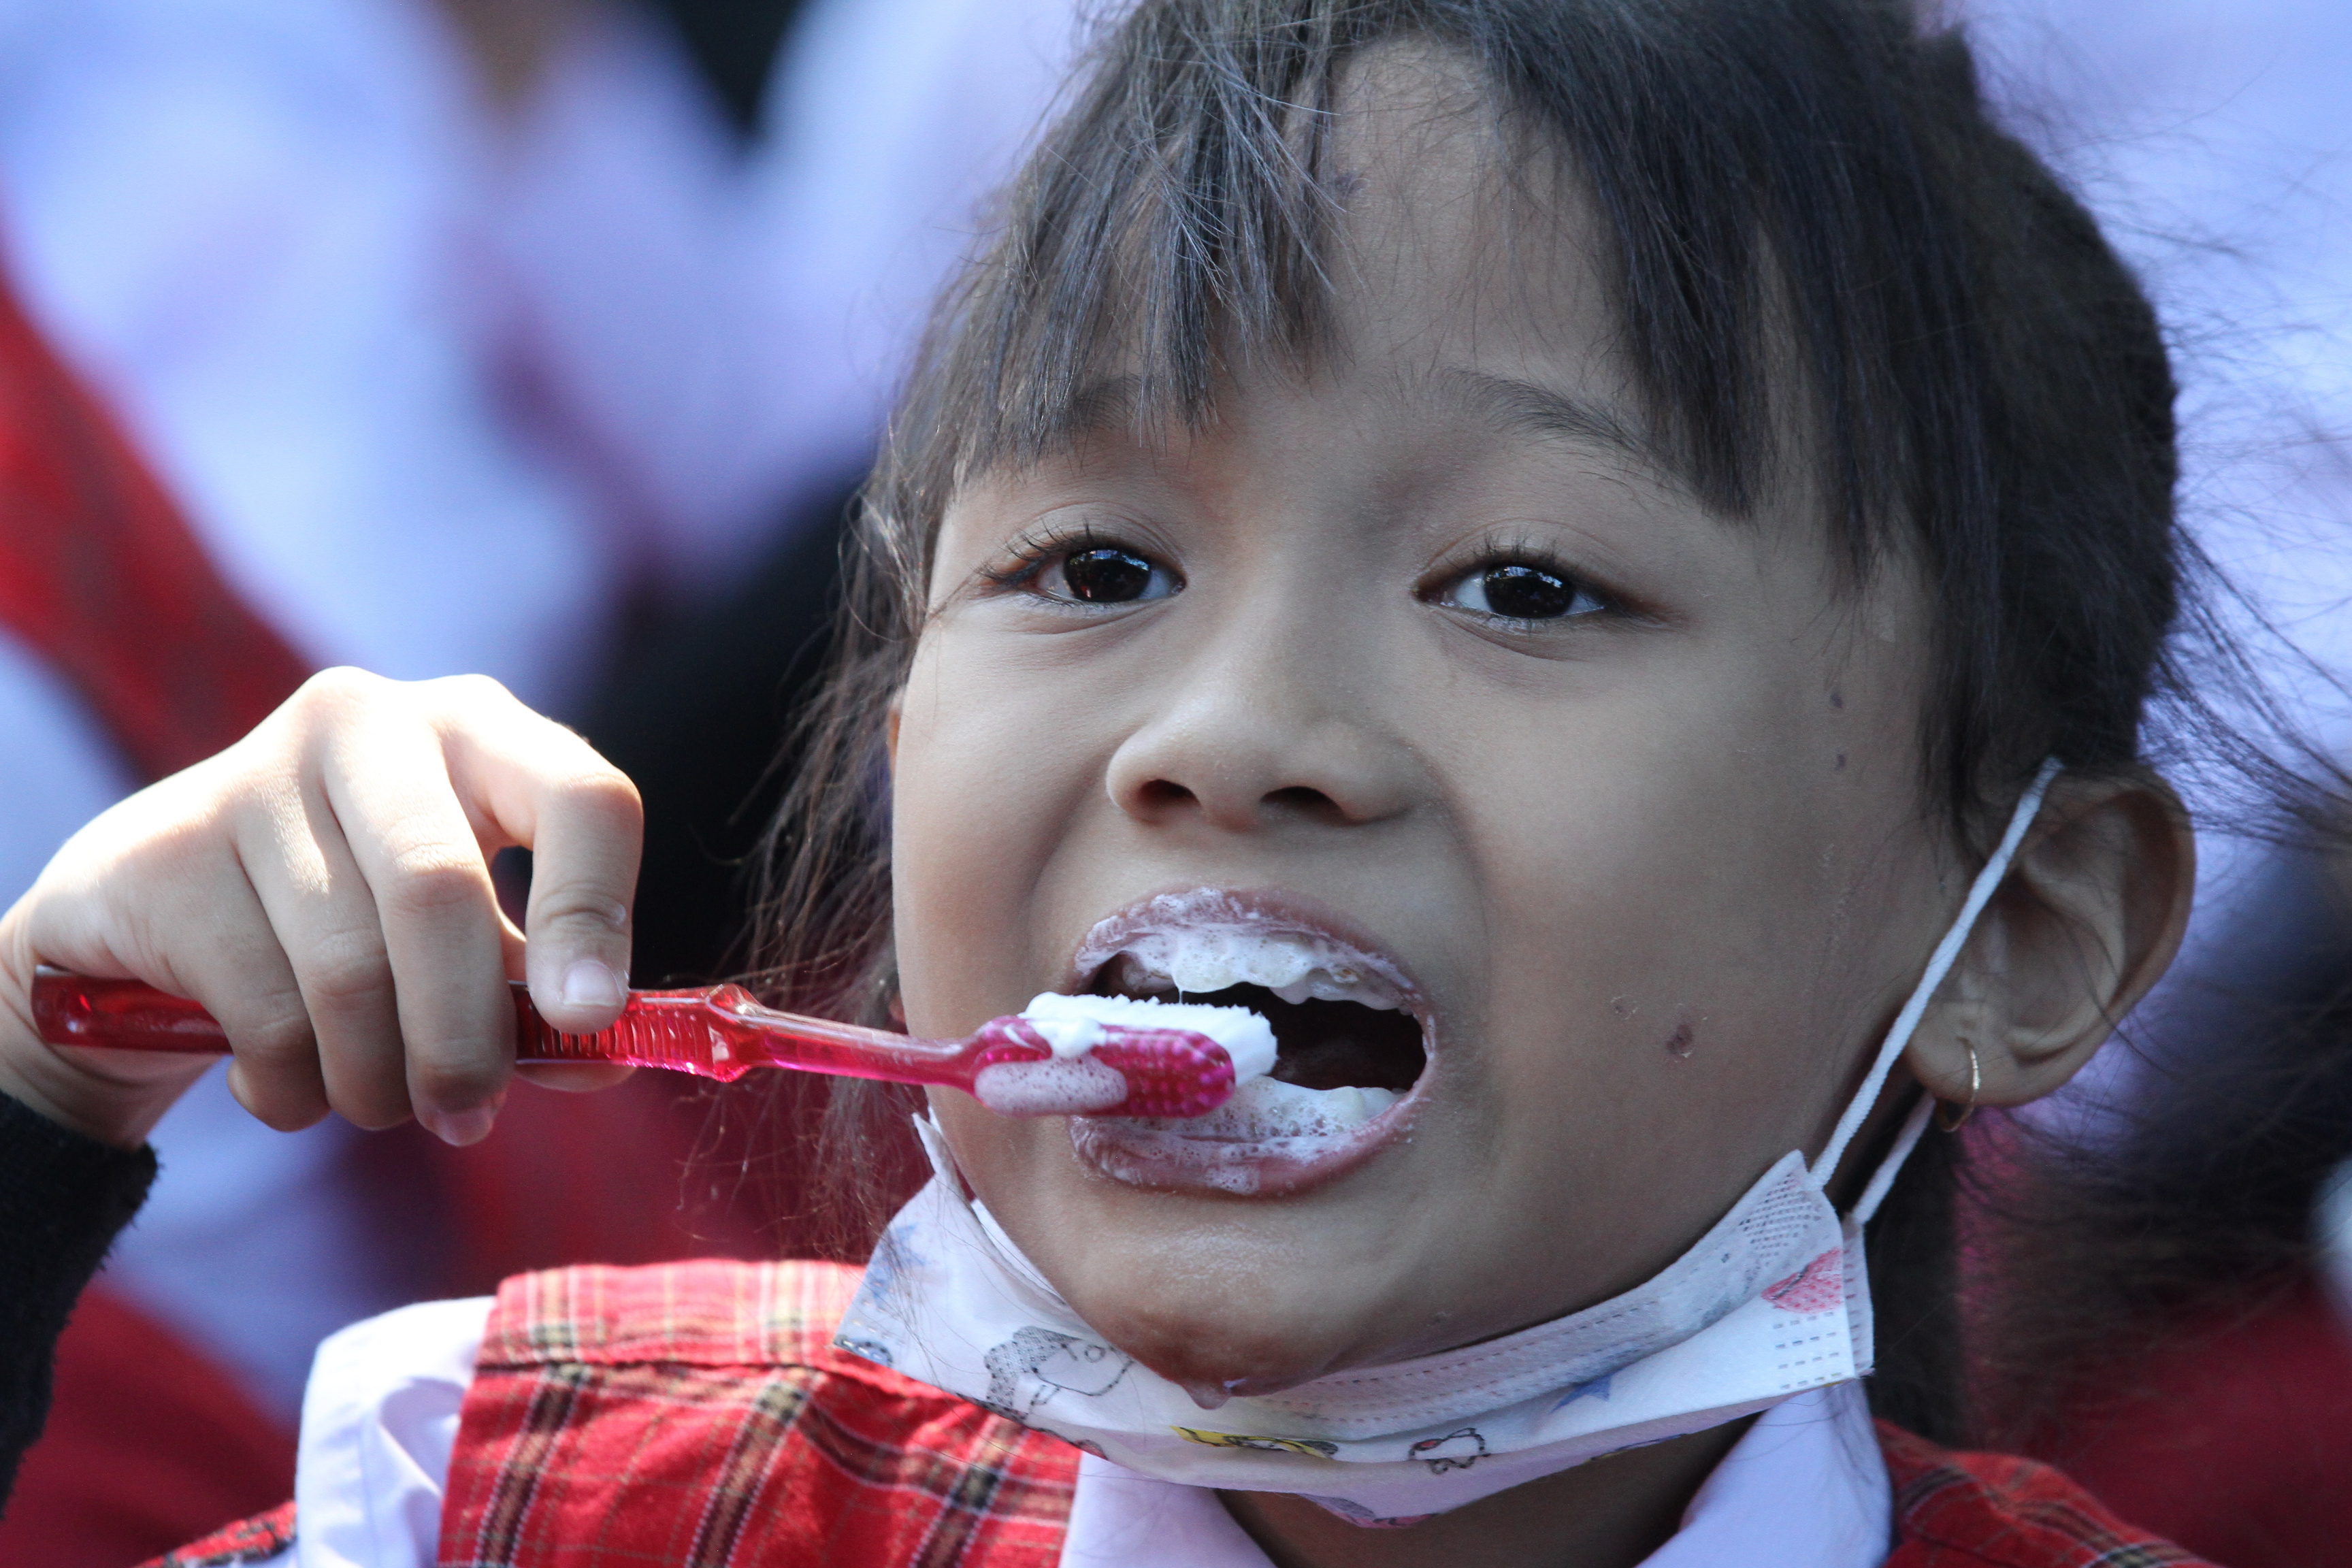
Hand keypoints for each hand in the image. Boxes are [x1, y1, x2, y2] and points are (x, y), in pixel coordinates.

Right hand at [0, 670, 642, 1148]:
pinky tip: (283, 1078)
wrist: (163, 922)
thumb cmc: (360, 929)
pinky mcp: (169, 849)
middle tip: (468, 1117)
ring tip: (375, 1101)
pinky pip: (262, 1011)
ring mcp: (257, 772)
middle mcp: (371, 722)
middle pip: (440, 891)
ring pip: (349, 970)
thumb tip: (600, 1066)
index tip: (588, 1018)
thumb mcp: (468, 949)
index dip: (593, 913)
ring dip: (375, 1079)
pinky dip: (292, 1086)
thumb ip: (541, 1003)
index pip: (579, 797)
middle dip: (464, 1034)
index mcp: (479, 729)